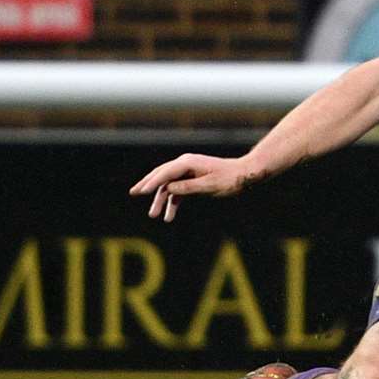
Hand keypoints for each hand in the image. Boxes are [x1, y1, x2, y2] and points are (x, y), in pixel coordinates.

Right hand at [129, 153, 259, 221]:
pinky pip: (178, 190)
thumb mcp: (209, 185)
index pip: (165, 173)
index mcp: (188, 162)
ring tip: (153, 215)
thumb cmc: (229, 179)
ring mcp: (188, 171)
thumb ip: (188, 187)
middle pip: (161, 175)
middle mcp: (185, 164)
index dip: (151, 183)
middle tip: (133, 193)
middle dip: (148, 186)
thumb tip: (169, 189)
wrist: (245, 174)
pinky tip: (168, 216)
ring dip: (161, 200)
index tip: (140, 192)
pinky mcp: (192, 179)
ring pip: (169, 185)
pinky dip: (173, 202)